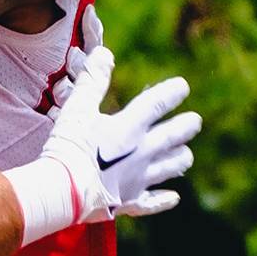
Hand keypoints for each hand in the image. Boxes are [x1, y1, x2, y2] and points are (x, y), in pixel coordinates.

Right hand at [36, 45, 199, 219]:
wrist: (61, 192)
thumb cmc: (68, 147)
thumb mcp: (77, 109)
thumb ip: (92, 81)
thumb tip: (104, 53)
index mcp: (129, 127)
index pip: (156, 104)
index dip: (171, 93)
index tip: (182, 87)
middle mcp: (141, 152)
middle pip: (172, 137)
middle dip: (185, 127)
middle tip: (196, 121)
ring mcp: (137, 179)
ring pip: (169, 168)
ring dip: (179, 159)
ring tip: (186, 154)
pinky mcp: (128, 201)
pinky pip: (152, 202)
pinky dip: (164, 199)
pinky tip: (174, 198)